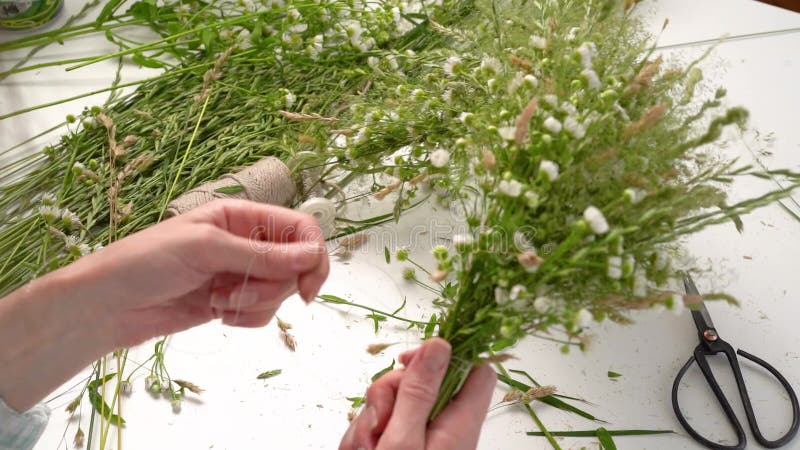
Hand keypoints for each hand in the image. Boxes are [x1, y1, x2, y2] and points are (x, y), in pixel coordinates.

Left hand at [76, 199, 328, 346]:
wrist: (106, 306)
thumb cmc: (147, 262)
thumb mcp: (206, 249)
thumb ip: (261, 254)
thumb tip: (313, 256)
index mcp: (242, 216)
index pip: (300, 228)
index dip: (312, 254)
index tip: (307, 286)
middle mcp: (246, 242)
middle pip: (294, 265)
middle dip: (273, 285)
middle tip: (238, 295)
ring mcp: (240, 274)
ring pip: (280, 291)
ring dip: (255, 303)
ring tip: (218, 302)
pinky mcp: (232, 302)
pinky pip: (262, 312)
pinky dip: (246, 317)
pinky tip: (216, 314)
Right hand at [339, 338, 496, 449]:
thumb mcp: (404, 440)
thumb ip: (420, 391)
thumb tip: (441, 344)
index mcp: (460, 424)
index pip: (475, 372)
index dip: (447, 356)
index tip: (411, 360)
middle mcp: (444, 429)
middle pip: (423, 381)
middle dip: (390, 393)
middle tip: (380, 423)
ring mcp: (421, 438)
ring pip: (394, 401)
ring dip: (372, 420)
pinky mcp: (399, 446)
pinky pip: (379, 423)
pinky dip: (365, 436)